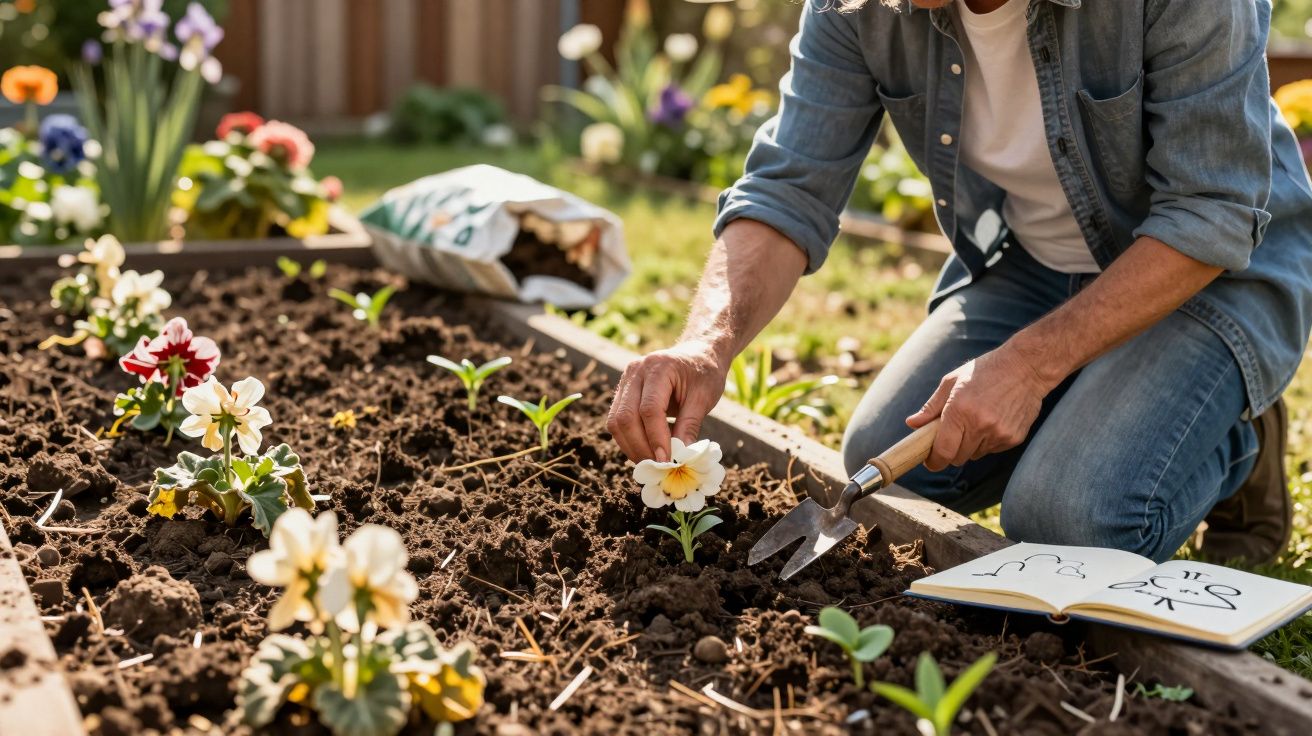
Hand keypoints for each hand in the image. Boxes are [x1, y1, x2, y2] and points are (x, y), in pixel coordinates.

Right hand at [607, 341, 727, 461]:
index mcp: (659, 367)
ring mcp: (626, 380)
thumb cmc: (704, 373)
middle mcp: (636, 371)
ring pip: (615, 422)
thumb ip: (690, 426)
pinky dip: (629, 439)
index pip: (649, 409)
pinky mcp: (623, 391)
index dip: (656, 438)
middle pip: (625, 417)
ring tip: (651, 462)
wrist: (698, 353)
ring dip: (631, 447)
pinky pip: (617, 421)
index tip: (667, 461)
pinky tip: (646, 450)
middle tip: (657, 467)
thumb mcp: (704, 398)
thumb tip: (680, 458)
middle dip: (639, 447)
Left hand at [906, 343, 1057, 471]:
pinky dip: (988, 441)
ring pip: (975, 454)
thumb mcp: (952, 381)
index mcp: (959, 410)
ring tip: (977, 419)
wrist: (1026, 366)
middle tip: (952, 434)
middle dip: (951, 451)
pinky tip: (994, 419)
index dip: (934, 461)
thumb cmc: (984, 371)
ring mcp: (999, 433)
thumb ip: (931, 407)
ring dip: (970, 445)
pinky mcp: (1014, 438)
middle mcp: (980, 425)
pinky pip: (993, 449)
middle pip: (957, 458)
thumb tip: (912, 424)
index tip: (930, 461)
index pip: (943, 451)